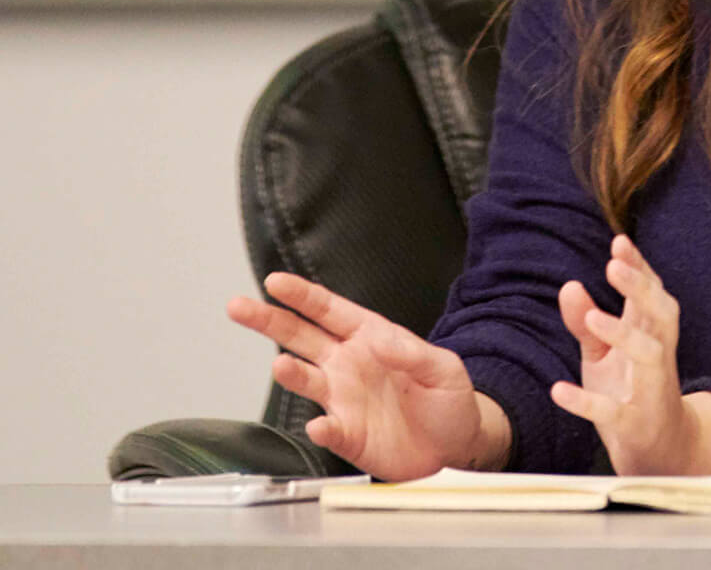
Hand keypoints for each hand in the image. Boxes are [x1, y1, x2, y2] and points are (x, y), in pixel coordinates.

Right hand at [226, 273, 509, 481]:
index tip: (275, 282)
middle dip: (269, 321)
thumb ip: (412, 353)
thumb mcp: (442, 368)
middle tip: (238, 306)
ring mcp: (343, 399)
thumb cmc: (449, 399)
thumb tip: (381, 340)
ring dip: (291, 374)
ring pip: (306, 381)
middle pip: (300, 337)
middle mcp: (348, 364)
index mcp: (371, 337)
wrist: (456, 444)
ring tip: (281, 366)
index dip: (302, 296)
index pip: (329, 310)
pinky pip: (327, 429)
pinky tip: (318, 425)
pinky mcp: (346, 434)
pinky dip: (320, 428)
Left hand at [551, 234, 710, 475]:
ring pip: (650, 356)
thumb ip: (585, 323)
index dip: (638, 267)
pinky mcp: (636, 425)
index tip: (620, 242)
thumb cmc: (631, 395)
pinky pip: (615, 412)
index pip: (651, 293)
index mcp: (651, 335)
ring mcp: (651, 391)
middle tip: (614, 267)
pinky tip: (559, 391)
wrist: (661, 454)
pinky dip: (587, 402)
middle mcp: (658, 357)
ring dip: (624, 335)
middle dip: (641, 289)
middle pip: (662, 314)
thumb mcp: (604, 356)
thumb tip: (569, 286)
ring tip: (593, 318)